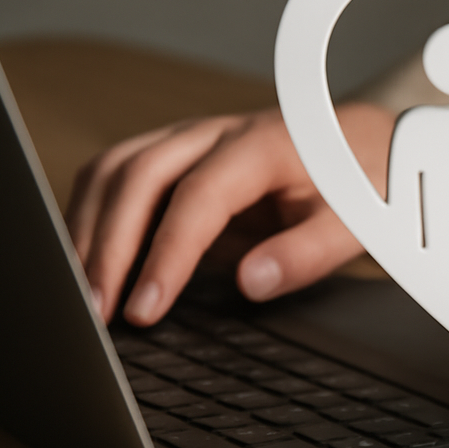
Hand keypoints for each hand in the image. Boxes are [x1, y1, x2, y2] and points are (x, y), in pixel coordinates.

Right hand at [66, 103, 394, 325]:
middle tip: (94, 314)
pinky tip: (87, 264)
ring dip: (88, 231)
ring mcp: (189, 140)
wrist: (368, 141)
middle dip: (107, 248)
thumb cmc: (361, 182)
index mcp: (261, 145)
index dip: (165, 255)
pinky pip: (117, 178)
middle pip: (137, 177)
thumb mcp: (354, 222)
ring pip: (114, 170)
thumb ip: (306, 253)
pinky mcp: (175, 157)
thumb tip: (251, 282)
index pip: (197, 198)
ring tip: (80, 298)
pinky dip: (92, 218)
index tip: (144, 309)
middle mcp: (215, 133)